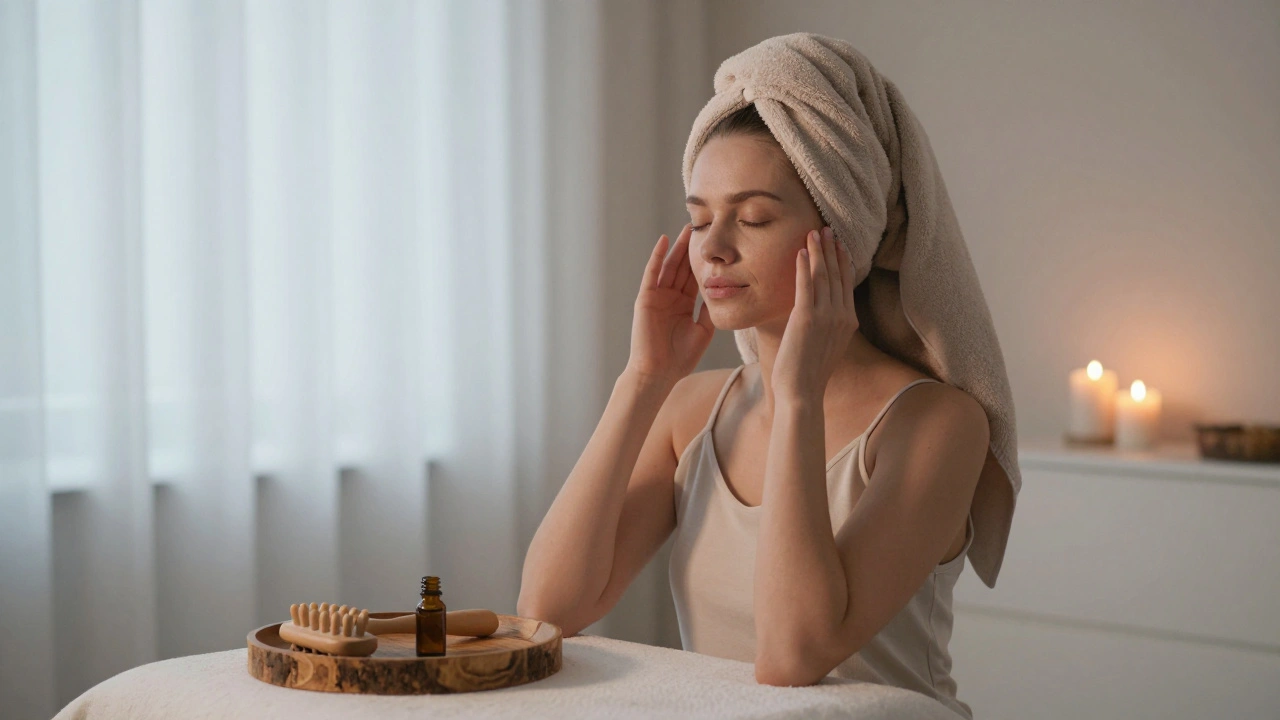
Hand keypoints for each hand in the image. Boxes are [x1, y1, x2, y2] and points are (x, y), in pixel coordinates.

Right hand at [626, 224, 715, 384]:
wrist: (659, 373)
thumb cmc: (680, 358)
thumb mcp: (703, 331)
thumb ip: (710, 311)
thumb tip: (724, 292)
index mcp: (684, 305)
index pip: (695, 277)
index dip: (704, 261)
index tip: (715, 245)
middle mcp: (670, 297)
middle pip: (683, 267)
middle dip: (692, 248)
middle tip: (703, 227)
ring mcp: (657, 296)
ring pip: (669, 266)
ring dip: (677, 247)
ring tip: (687, 229)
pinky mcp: (646, 298)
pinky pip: (652, 274)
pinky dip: (657, 257)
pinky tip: (664, 241)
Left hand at [772, 226, 859, 401]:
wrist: (802, 392)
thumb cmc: (809, 373)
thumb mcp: (827, 344)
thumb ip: (827, 325)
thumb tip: (816, 311)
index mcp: (849, 321)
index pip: (846, 284)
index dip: (842, 261)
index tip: (838, 244)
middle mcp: (841, 316)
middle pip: (837, 275)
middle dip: (831, 250)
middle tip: (826, 229)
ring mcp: (826, 317)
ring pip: (823, 276)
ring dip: (818, 252)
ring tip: (813, 233)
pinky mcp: (807, 319)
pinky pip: (806, 286)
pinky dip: (803, 267)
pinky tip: (800, 252)